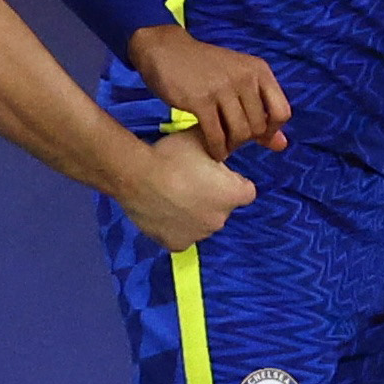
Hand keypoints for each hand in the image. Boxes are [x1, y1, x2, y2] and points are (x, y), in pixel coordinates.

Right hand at [120, 133, 255, 254]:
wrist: (137, 176)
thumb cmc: (172, 156)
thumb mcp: (199, 139)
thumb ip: (217, 142)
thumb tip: (223, 141)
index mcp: (233, 194)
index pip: (245, 190)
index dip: (231, 181)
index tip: (214, 173)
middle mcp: (221, 219)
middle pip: (222, 207)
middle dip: (211, 197)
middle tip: (188, 181)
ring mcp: (199, 235)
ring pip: (202, 222)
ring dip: (193, 212)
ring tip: (171, 195)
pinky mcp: (177, 244)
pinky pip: (182, 235)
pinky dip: (175, 226)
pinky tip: (163, 211)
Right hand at [125, 24, 290, 160]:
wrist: (167, 50)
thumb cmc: (205, 69)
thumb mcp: (238, 81)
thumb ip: (261, 111)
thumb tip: (282, 145)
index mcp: (259, 70)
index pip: (282, 112)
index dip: (271, 130)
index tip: (255, 134)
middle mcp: (245, 77)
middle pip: (259, 126)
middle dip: (246, 139)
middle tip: (231, 139)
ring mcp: (223, 87)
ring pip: (240, 133)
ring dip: (231, 146)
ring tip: (222, 146)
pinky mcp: (200, 100)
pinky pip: (217, 136)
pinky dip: (216, 149)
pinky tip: (211, 149)